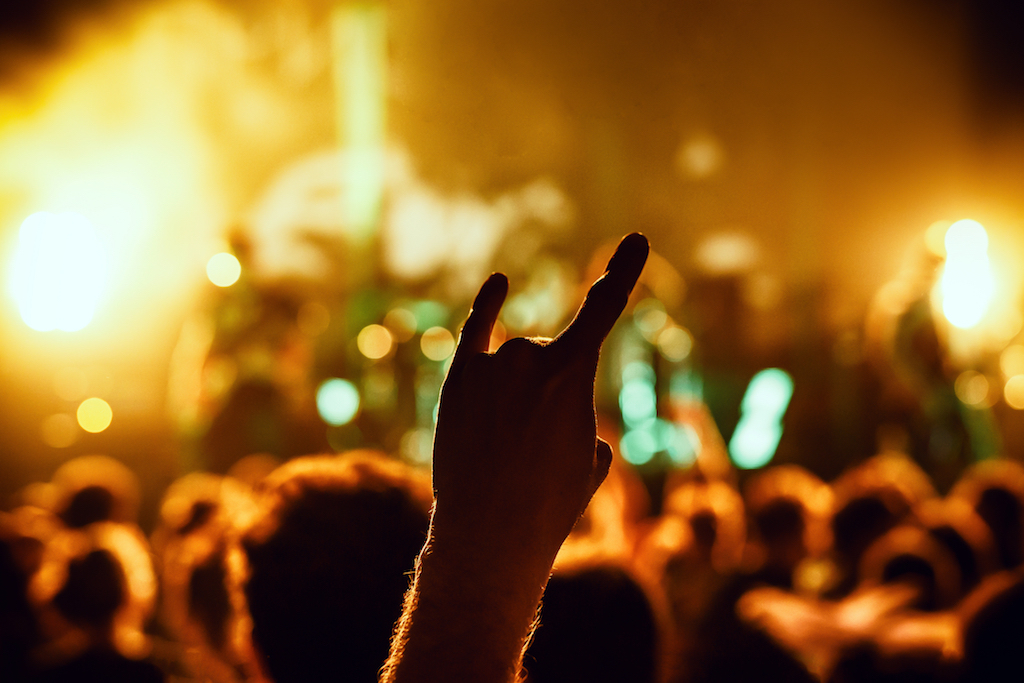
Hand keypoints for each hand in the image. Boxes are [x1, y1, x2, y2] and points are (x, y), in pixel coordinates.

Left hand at [431, 232, 649, 564]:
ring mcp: (490, 364)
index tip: (637, 238)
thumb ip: (582, 419)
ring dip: (518, 393)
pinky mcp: (459, 378)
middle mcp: (528, 354)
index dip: (623, 270)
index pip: (605, 307)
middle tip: (534, 447)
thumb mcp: (589, 460)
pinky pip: (476, 331)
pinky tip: (499, 285)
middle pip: (549, 355)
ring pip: (517, 361)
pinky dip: (488, 307)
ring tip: (507, 446)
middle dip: (548, 393)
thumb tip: (563, 414)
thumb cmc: (551, 503)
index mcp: (572, 371)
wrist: (489, 535)